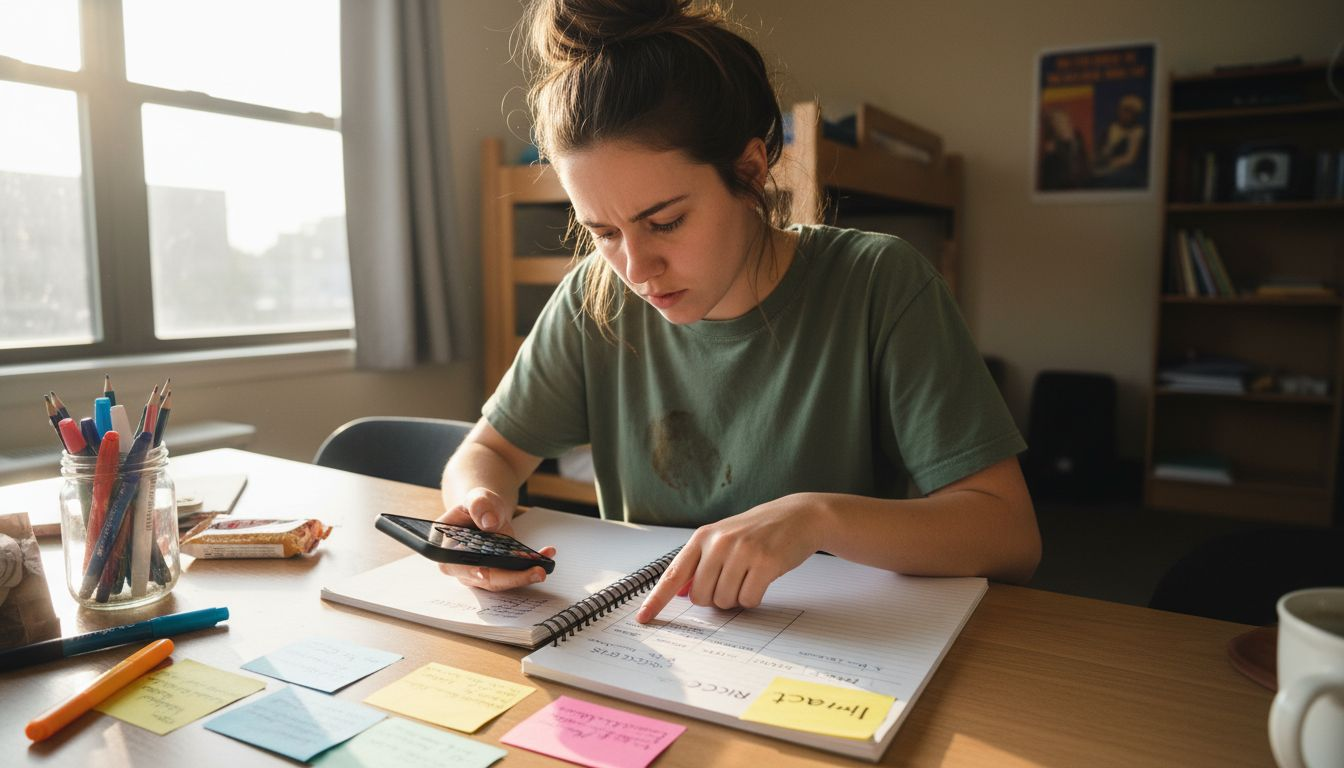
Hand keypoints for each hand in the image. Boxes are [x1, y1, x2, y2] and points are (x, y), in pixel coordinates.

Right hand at [436, 487, 556, 590]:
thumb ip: (479, 506)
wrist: (486, 509)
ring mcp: (478, 572)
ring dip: (525, 575)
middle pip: (484, 578)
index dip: (470, 571)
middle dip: (511, 578)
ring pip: (501, 581)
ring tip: (545, 564)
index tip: (485, 573)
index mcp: (446, 547)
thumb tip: (488, 523)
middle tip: (537, 571)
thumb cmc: (478, 505)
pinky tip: (546, 554)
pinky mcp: (496, 572)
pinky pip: (512, 575)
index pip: (456, 563)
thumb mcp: (477, 498)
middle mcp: (460, 565)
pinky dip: (530, 566)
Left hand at [635, 494, 824, 622]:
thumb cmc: (758, 530)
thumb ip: (700, 563)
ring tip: (748, 576)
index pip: (673, 575)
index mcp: (703, 537)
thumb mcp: (723, 538)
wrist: (798, 516)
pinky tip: (761, 580)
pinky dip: (753, 598)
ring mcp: (742, 552)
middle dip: (714, 599)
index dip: (657, 600)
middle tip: (731, 582)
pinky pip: (748, 600)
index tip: (644, 618)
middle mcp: (719, 543)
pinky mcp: (765, 563)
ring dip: (736, 598)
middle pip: (700, 597)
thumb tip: (680, 593)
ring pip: (724, 601)